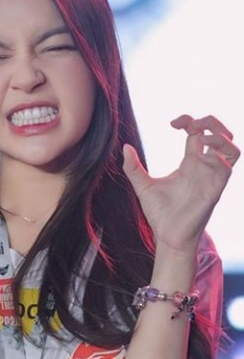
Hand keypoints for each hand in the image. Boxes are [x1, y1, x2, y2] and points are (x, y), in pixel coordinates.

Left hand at [122, 114, 239, 253]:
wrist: (167, 237)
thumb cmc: (159, 214)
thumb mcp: (143, 185)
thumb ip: (133, 167)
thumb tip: (125, 146)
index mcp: (190, 163)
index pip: (198, 133)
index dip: (190, 121)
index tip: (172, 123)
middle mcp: (204, 168)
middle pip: (221, 135)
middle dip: (212, 122)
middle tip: (194, 123)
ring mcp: (211, 178)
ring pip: (232, 149)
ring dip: (221, 137)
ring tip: (203, 137)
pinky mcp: (214, 190)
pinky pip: (227, 168)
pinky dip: (218, 158)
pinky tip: (201, 158)